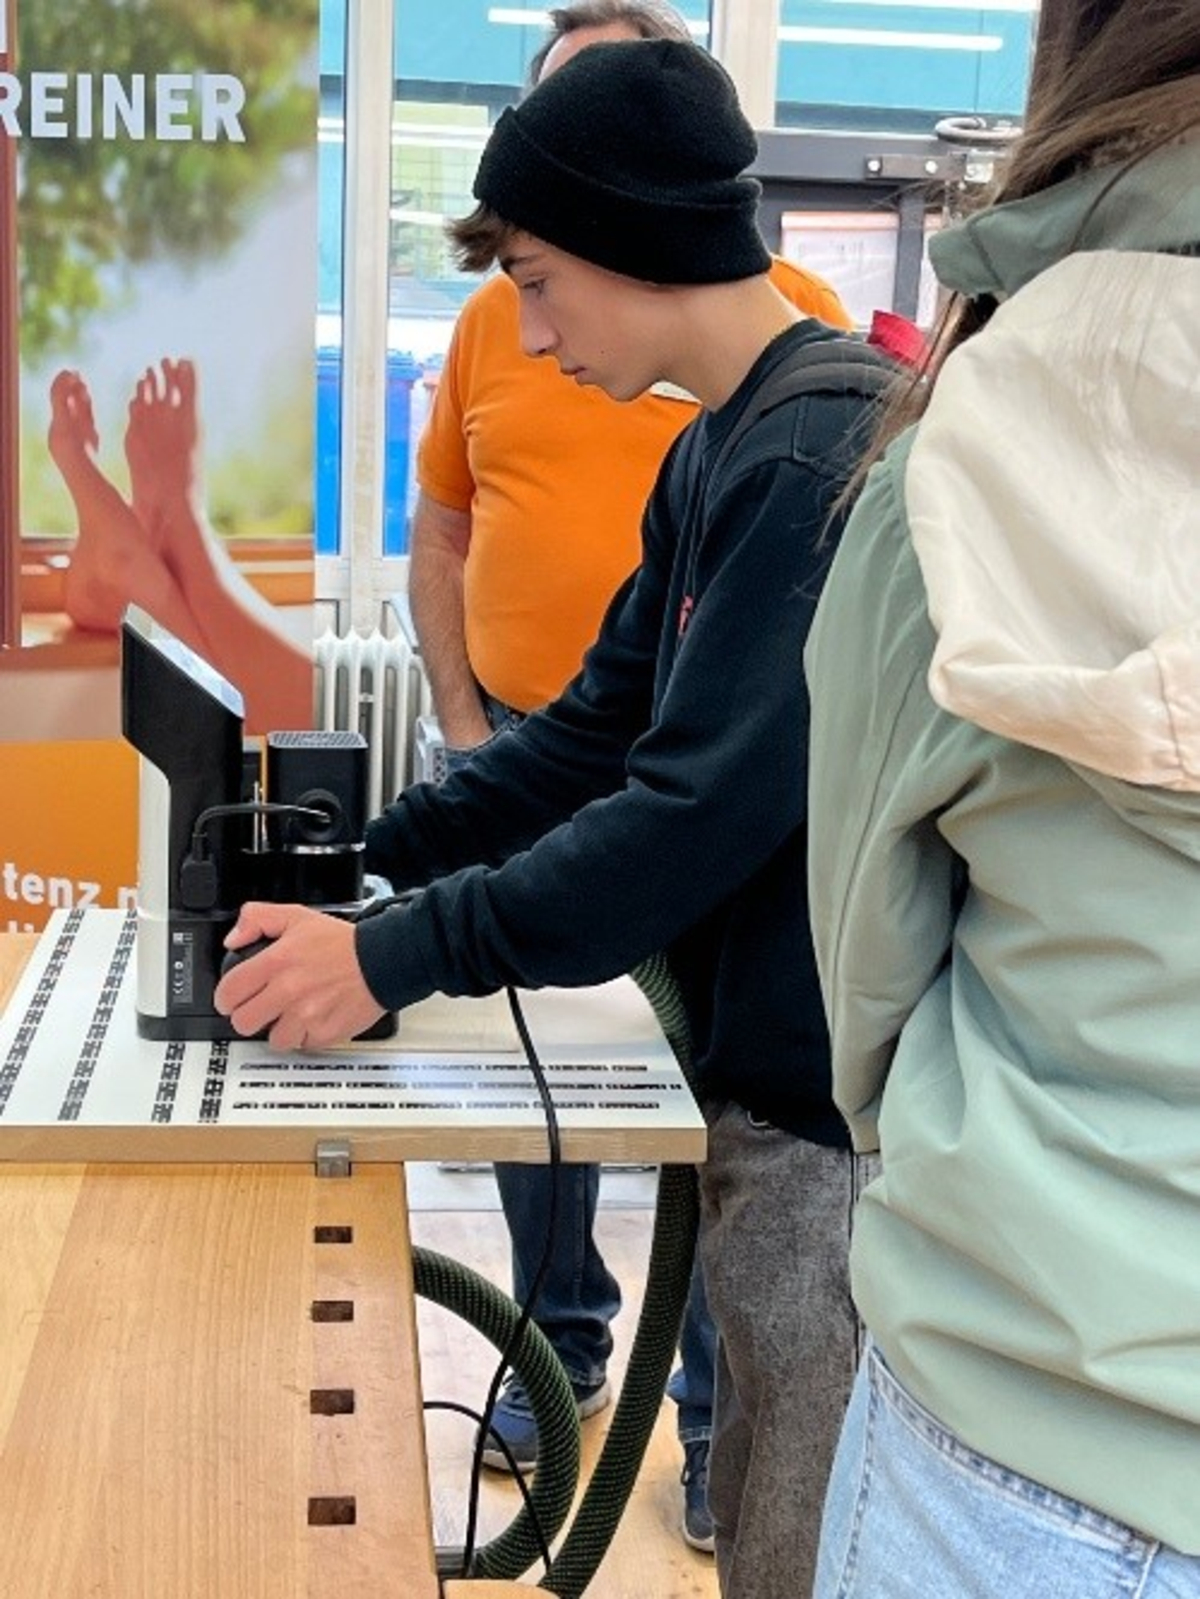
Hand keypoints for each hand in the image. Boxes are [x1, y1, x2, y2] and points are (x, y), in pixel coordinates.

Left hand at [214, 902, 385, 1049]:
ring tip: (292, 1013)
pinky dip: (305, 1035)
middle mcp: (288, 991)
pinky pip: (301, 1045)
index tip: (232, 998)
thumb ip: (258, 919)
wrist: (383, 961)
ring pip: (272, 1039)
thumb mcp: (296, 916)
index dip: (226, 998)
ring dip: (279, 1028)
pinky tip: (312, 1018)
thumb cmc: (343, 943)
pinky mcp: (324, 1033)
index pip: (229, 992)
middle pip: (243, 1023)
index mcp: (277, 962)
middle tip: (260, 1008)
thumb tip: (233, 939)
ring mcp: (306, 1016)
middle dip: (249, 1015)